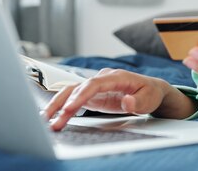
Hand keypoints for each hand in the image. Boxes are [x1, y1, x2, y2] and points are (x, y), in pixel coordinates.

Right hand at [41, 69, 171, 130]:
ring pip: (72, 92)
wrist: (150, 90)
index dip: (80, 96)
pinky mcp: (93, 94)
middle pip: (78, 87)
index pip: (94, 84)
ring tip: (47, 120)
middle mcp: (103, 78)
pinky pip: (74, 98)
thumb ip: (138, 102)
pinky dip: (63, 106)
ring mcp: (96, 85)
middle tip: (51, 118)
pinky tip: (52, 116)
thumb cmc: (150, 93)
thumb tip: (126, 102)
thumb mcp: (149, 99)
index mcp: (116, 77)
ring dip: (58, 105)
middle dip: (62, 102)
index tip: (69, 109)